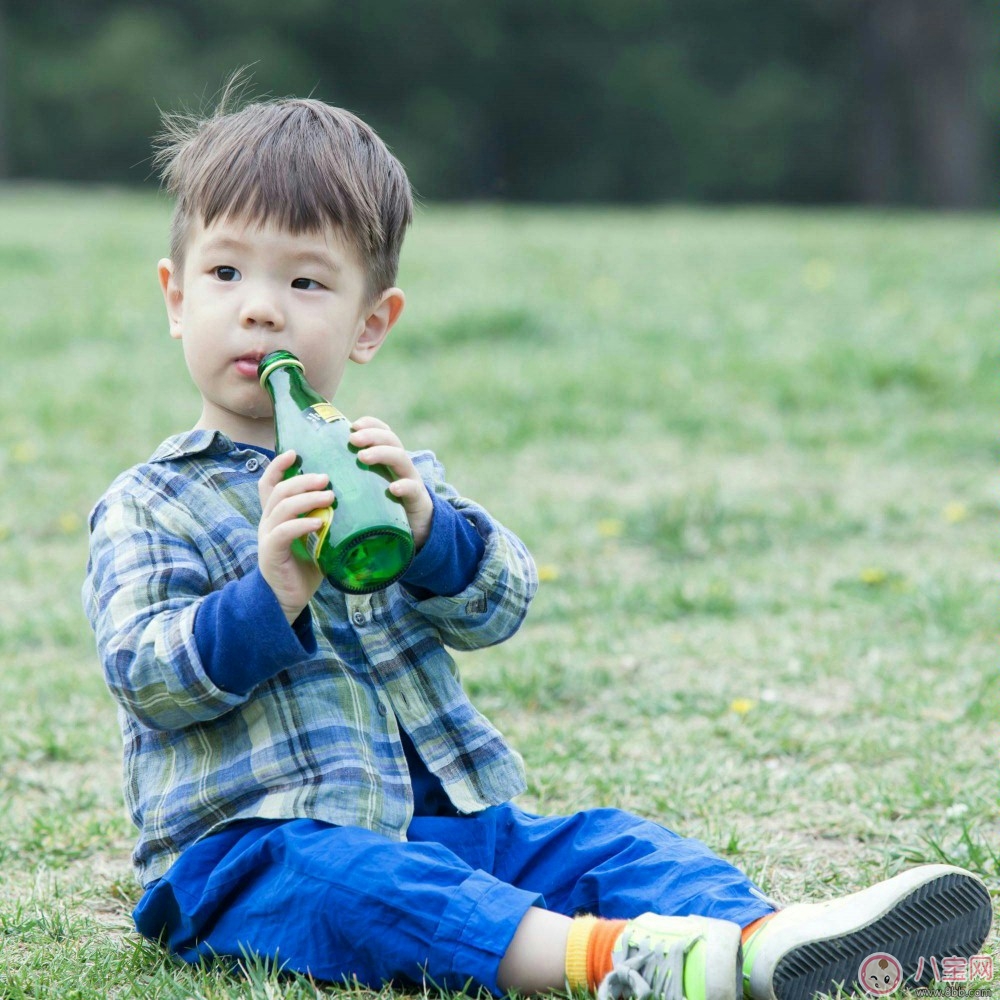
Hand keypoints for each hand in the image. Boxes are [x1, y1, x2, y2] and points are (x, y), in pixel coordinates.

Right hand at [257, 450, 330, 622]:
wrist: (288, 598)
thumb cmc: (306, 565)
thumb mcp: (318, 537)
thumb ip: (327, 518)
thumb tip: (357, 498)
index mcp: (276, 514)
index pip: (270, 483)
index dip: (279, 465)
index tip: (296, 451)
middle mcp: (268, 521)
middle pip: (279, 490)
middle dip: (302, 479)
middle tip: (327, 478)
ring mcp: (267, 537)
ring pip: (281, 507)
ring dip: (306, 499)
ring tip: (329, 497)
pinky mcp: (271, 553)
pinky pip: (283, 533)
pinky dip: (301, 524)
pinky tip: (320, 523)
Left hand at [349, 416, 433, 549]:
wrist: (416, 530)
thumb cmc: (384, 507)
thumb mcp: (369, 487)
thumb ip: (352, 477)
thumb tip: (317, 471)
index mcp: (389, 459)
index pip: (383, 433)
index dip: (371, 424)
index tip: (353, 425)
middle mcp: (401, 465)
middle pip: (391, 440)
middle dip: (372, 435)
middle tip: (353, 439)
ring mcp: (411, 480)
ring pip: (401, 459)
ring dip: (382, 453)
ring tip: (363, 457)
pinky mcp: (417, 500)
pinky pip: (413, 490)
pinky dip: (404, 486)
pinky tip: (393, 488)